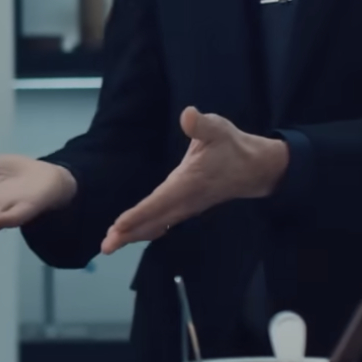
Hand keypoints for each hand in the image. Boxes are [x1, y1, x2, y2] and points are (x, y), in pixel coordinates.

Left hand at [101, 107, 288, 254]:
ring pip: (157, 225)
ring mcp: (186, 208)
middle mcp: (185, 200)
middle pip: (153, 221)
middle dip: (129, 233)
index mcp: (188, 183)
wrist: (255, 169)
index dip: (139, 214)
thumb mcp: (218, 129)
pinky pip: (162, 223)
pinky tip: (131, 234)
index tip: (119, 226)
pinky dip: (145, 230)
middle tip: (106, 246)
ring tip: (110, 244)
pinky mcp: (186, 208)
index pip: (159, 201)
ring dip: (134, 235)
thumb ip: (202, 125)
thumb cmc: (232, 147)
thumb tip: (188, 116)